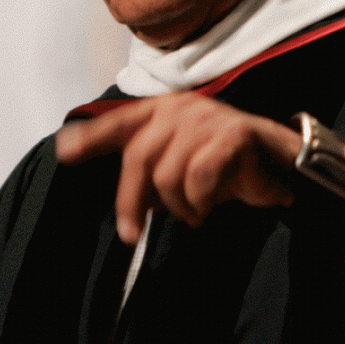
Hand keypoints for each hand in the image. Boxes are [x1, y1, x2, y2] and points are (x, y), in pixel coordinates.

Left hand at [55, 93, 299, 244]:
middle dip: (131, 202)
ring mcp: (207, 120)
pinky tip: (212, 204)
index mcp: (163, 110)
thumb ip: (149, 166)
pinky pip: (198, 180)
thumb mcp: (180, 161)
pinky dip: (201, 202)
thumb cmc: (223, 164)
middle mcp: (180, 109)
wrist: (279, 162)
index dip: (91, 137)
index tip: (65, 151)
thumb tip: (126, 198)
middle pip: (138, 159)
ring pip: (167, 176)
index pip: (120, 123)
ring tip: (193, 211)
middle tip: (131, 233)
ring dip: (178, 206)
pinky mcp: (231, 137)